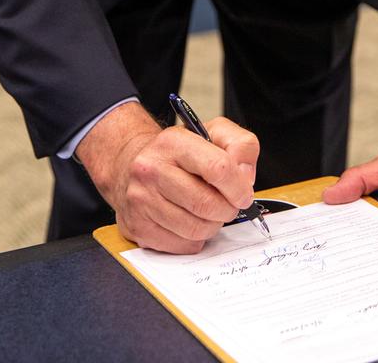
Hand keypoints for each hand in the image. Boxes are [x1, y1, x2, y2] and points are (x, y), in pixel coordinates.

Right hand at [77, 102, 259, 252]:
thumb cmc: (179, 153)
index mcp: (173, 142)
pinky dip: (195, 238)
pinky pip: (183, 245)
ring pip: (196, 229)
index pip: (217, 168)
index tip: (243, 194)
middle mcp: (151, 169)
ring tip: (208, 211)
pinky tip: (190, 221)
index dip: (238, 187)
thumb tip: (246, 178)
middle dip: (227, 209)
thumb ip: (241, 146)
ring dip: (212, 225)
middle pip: (207, 204)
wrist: (132, 165)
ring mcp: (142, 200)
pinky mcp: (138, 227)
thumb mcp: (214, 132)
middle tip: (228, 205)